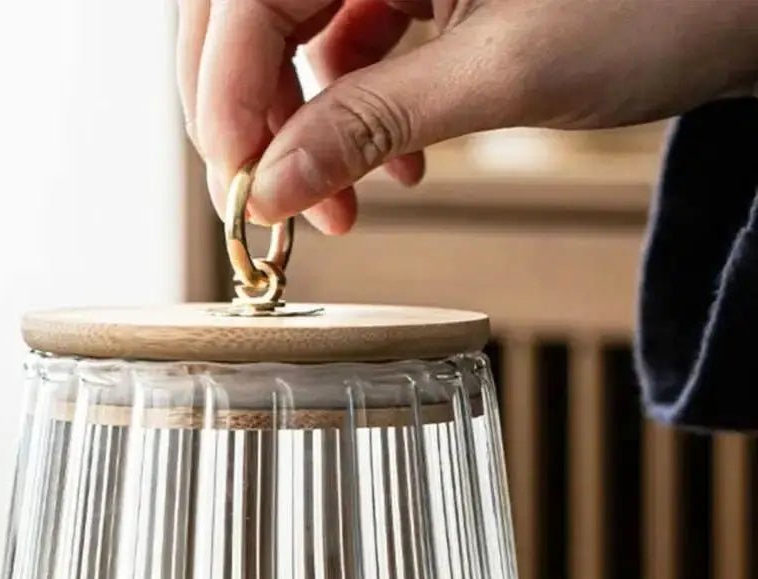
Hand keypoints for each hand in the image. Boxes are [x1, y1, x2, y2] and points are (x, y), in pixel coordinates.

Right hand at [178, 0, 757, 232]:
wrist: (747, 0)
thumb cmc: (664, 1)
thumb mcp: (504, 71)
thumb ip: (371, 123)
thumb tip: (271, 186)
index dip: (226, 93)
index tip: (239, 184)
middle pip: (252, 13)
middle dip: (253, 117)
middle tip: (269, 202)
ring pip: (295, 39)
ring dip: (305, 132)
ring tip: (342, 206)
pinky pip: (350, 51)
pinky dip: (356, 118)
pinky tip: (392, 168)